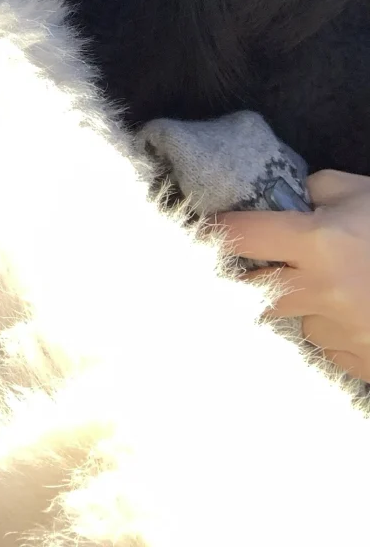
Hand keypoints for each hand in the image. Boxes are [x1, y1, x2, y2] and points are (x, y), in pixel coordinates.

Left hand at [215, 170, 369, 380]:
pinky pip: (324, 344)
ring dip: (297, 304)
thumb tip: (289, 196)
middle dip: (243, 279)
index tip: (198, 231)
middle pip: (250, 291)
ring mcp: (337, 332)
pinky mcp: (354, 361)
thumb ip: (318, 189)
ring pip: (290, 319)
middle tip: (242, 266)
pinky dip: (330, 329)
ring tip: (330, 284)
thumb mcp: (363, 193)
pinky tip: (356, 311)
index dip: (215, 232)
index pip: (241, 237)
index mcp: (318, 242)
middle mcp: (320, 290)